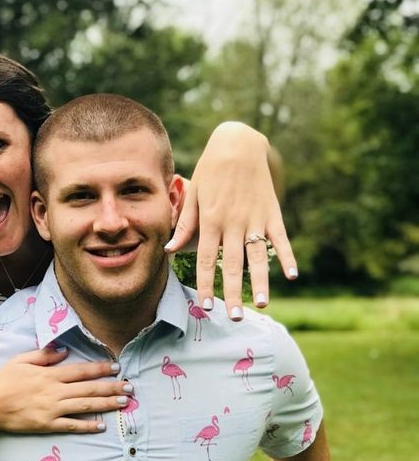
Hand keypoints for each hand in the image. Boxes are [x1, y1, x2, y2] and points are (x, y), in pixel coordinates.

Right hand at [0, 347, 130, 433]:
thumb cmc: (2, 381)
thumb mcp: (20, 361)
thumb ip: (44, 355)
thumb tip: (64, 350)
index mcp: (49, 374)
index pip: (81, 371)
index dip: (101, 369)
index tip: (117, 367)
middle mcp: (54, 391)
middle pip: (89, 389)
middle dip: (112, 387)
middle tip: (131, 387)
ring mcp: (51, 409)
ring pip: (85, 406)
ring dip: (106, 404)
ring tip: (124, 402)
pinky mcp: (46, 425)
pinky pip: (71, 425)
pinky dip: (87, 426)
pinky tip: (102, 426)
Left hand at [165, 122, 297, 318]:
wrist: (238, 144)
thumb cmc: (211, 171)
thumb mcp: (194, 195)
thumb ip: (185, 225)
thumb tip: (170, 250)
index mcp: (212, 221)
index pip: (207, 260)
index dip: (207, 284)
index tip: (206, 306)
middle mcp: (233, 223)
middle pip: (232, 264)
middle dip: (232, 292)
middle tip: (233, 316)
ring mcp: (255, 219)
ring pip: (257, 256)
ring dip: (260, 281)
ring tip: (262, 303)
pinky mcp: (272, 212)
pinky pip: (280, 238)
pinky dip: (287, 256)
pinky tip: (291, 275)